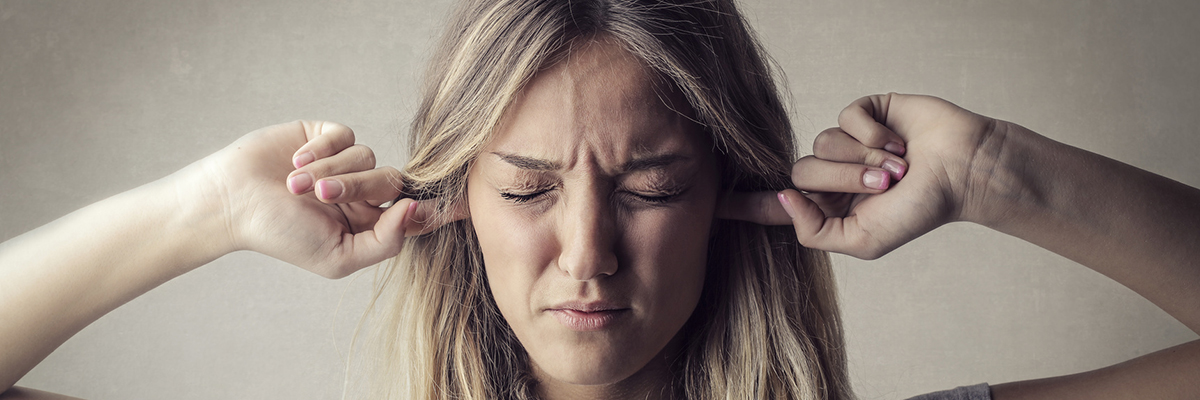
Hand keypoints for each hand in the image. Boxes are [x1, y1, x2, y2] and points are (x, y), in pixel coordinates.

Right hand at [200, 121, 416, 277]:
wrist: (233, 202)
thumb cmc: (282, 235)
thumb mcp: (338, 256)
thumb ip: (384, 242)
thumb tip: (416, 212)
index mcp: (370, 224)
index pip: (412, 213)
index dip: (434, 208)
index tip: (454, 207)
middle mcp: (362, 193)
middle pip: (391, 182)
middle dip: (357, 187)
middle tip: (322, 196)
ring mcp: (344, 163)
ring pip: (367, 157)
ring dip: (330, 170)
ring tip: (295, 185)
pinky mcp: (326, 136)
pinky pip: (345, 135)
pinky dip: (321, 149)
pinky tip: (296, 162)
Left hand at [719, 93, 1001, 258]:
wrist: (962, 172)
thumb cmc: (919, 211)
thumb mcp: (863, 240)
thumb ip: (816, 231)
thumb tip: (781, 197)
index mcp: (828, 207)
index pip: (777, 206)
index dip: (745, 205)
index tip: (712, 205)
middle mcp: (833, 173)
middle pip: (802, 172)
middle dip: (844, 180)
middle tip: (885, 185)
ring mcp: (847, 142)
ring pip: (822, 144)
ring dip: (864, 158)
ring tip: (899, 166)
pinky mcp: (864, 113)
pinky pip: (846, 118)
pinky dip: (873, 133)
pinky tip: (899, 141)